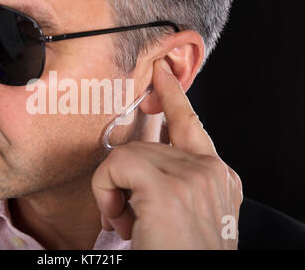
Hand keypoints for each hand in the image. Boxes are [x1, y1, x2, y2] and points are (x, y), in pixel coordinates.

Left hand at [92, 59, 242, 248]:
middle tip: (126, 213)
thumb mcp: (185, 218)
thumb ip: (173, 185)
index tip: (162, 72)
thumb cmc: (179, 253)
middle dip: (127, 177)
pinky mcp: (168, 187)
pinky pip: (116, 166)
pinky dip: (106, 192)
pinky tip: (119, 220)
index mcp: (219, 180)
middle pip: (149, 146)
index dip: (174, 95)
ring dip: (116, 192)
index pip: (192, 125)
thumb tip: (139, 172)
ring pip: (128, 156)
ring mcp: (194, 177)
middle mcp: (212, 173)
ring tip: (127, 224)